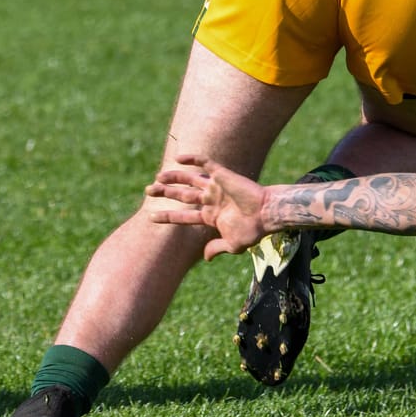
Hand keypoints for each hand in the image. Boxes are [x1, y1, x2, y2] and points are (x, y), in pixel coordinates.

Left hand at [145, 154, 270, 258]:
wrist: (267, 214)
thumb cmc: (253, 230)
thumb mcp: (232, 244)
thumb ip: (216, 248)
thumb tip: (205, 258)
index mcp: (211, 216)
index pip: (184, 215)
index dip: (168, 216)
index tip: (151, 216)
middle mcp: (211, 200)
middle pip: (182, 195)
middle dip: (165, 192)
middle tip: (148, 190)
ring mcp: (216, 187)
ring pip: (189, 179)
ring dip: (173, 177)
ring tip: (157, 177)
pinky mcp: (222, 175)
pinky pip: (205, 164)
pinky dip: (193, 159)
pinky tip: (178, 158)